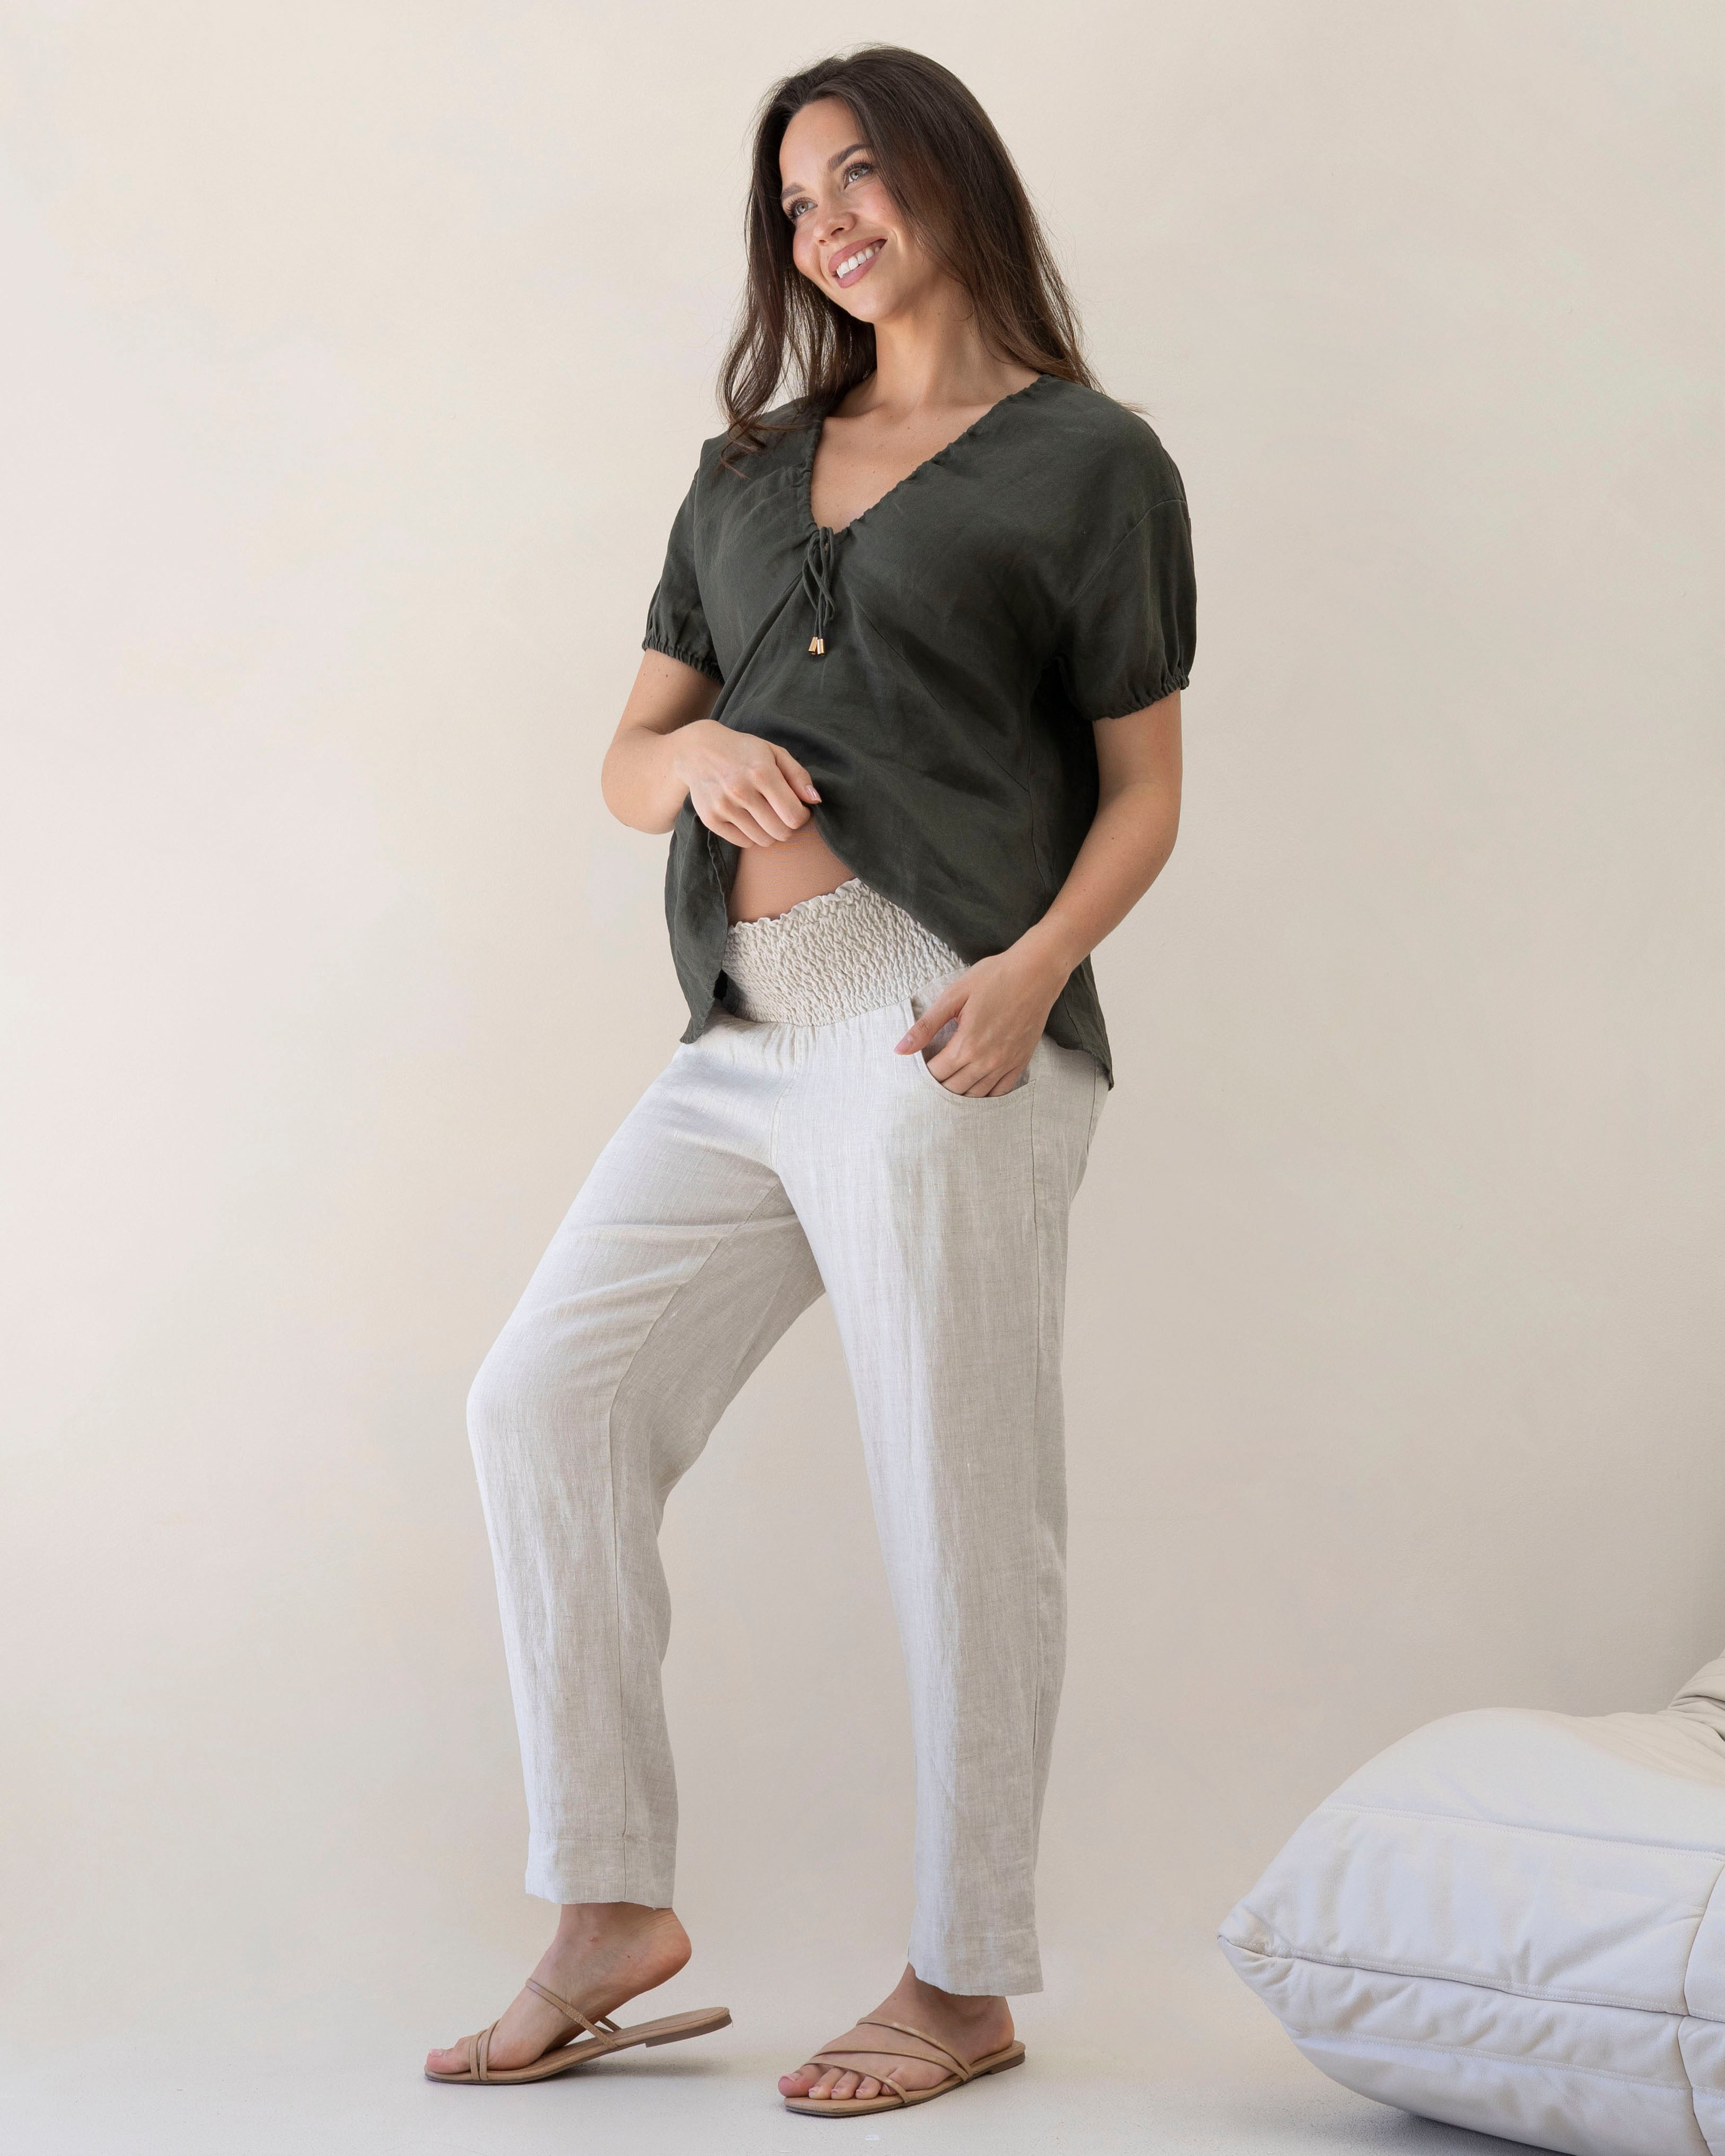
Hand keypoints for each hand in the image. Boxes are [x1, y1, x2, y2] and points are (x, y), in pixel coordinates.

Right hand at [672, 721, 820, 846]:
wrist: (698, 750)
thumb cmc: (743, 751)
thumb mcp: (774, 753)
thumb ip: (798, 776)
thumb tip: (815, 800)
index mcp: (762, 772)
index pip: (794, 816)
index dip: (802, 816)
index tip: (798, 809)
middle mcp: (741, 791)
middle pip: (781, 832)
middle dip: (787, 826)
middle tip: (781, 813)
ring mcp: (723, 807)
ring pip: (763, 840)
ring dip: (769, 832)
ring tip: (763, 814)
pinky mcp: (710, 819)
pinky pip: (743, 842)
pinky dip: (750, 834)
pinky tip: (746, 817)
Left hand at [894, 941, 1072, 1095]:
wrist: (1036, 972)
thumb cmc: (994, 978)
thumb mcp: (953, 996)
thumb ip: (926, 1026)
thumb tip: (900, 1049)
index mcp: (966, 1045)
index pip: (936, 1074)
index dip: (924, 1071)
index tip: (922, 1061)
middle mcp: (986, 1061)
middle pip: (954, 1088)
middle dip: (940, 1083)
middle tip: (935, 1070)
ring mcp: (1006, 1064)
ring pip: (976, 1094)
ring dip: (960, 1091)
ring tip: (952, 1078)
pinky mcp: (1021, 1061)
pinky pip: (1001, 1091)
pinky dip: (985, 1093)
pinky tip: (976, 1084)